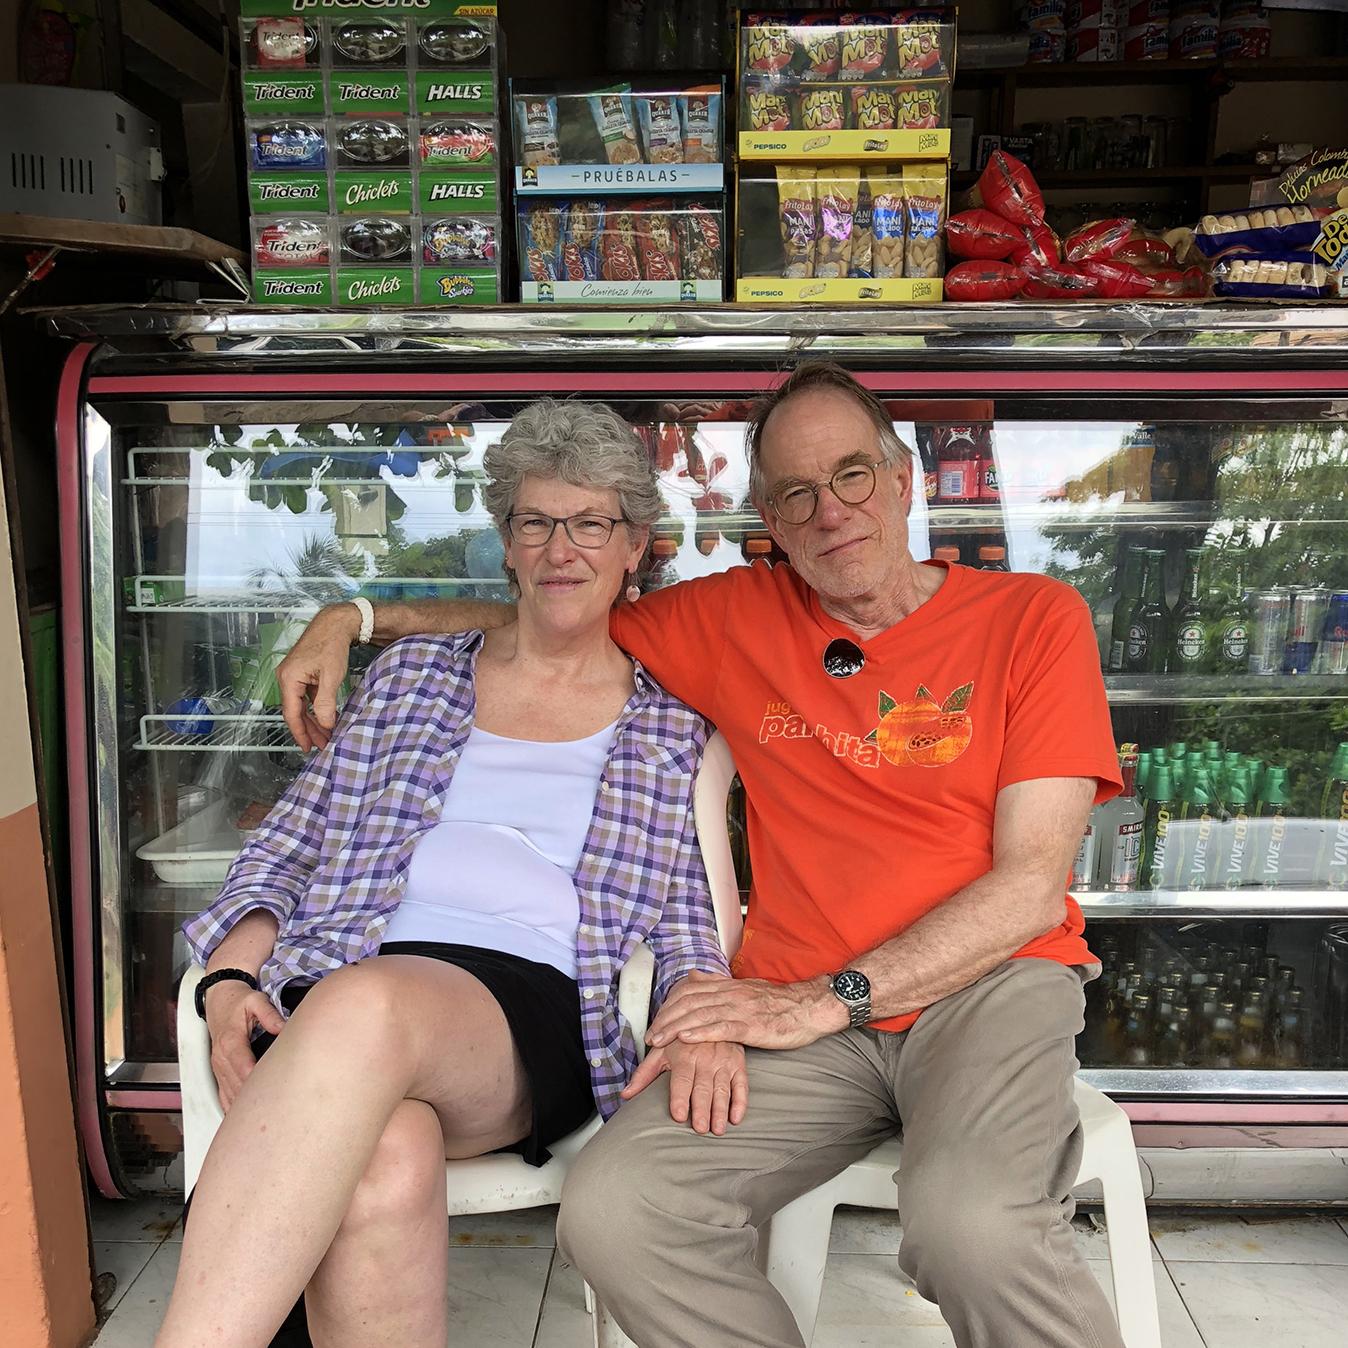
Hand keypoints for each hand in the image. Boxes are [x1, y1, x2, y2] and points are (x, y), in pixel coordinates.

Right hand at [204, 981, 284, 1112]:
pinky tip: (244, 1117)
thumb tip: (282, 1027)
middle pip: (237, 1086)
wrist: (219, 1001)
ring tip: (264, 1118)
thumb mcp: (256, 1000)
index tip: (272, 1091)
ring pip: (229, 1095)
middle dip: (254, 1100)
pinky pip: (223, 1095)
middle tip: (276, 1109)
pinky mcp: (219, 1072)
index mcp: (231, 1042)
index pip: (243, 1068)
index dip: (256, 1081)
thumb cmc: (238, 1002)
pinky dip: (232, 1107)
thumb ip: (269, 1014)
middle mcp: (221, 1058)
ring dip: (243, 1107)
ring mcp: (218, 1067)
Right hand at [277, 604, 358, 750]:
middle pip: (295, 711)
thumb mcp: (330, 677)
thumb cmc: (331, 645)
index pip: (292, 713)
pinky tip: (326, 718)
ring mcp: (293, 676)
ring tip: (324, 736)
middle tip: (321, 745)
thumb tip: (325, 724)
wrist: (335, 623)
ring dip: (312, 720)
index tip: (308, 747)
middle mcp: (286, 678)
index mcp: (288, 679)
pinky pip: (306, 697)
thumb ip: (325, 702)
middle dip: (308, 730)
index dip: (300, 733)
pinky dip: (315, 708)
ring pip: (301, 705)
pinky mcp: (302, 674)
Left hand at [621, 1039, 747, 1134]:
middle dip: (702, 1109)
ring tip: (718, 1129)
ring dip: (721, 1110)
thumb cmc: (680, 1039)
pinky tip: (736, 1118)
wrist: (706, 1014)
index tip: (679, 1115)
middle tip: (701, 1129)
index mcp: (684, 1055)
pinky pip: (742, 1085)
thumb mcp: (661, 1051)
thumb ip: (644, 1074)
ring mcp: (723, 1061)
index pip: (682, 1080)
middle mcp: (705, 1057)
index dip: (680, 1097)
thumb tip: (625, 1095)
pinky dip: (740, 1102)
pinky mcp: (738, 1063)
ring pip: (722, 1089)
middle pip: (703, 1087)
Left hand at [646, 971, 844, 1051]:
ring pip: (700, 1015)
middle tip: (650, 1036)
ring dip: (675, 1028)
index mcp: (728, 986)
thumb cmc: (778, 1003)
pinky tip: (686, 1039)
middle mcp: (730, 994)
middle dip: (666, 1019)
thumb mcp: (746, 988)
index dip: (668, 1006)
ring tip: (659, 1040)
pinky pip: (721, 1028)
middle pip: (689, 1003)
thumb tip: (695, 977)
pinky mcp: (751, 1025)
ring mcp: (740, 1009)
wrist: (808, 1007)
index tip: (655, 1021)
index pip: (689, 992)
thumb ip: (720, 984)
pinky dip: (701, 1032)